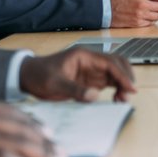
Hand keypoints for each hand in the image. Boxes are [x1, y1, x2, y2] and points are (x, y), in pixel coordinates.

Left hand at [20, 48, 136, 102]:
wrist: (27, 76)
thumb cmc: (39, 75)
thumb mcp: (54, 83)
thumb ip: (74, 90)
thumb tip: (95, 96)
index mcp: (84, 56)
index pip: (110, 63)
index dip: (122, 75)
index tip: (130, 88)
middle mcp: (91, 61)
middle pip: (117, 64)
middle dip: (126, 77)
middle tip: (128, 94)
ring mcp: (91, 70)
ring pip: (115, 74)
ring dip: (123, 84)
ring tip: (122, 100)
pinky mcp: (90, 80)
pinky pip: (109, 82)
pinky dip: (116, 89)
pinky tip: (116, 99)